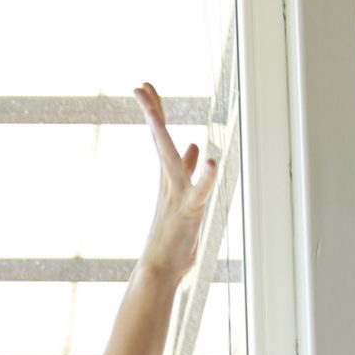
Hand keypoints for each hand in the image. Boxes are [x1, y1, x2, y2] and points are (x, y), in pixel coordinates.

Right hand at [133, 84, 217, 275]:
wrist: (159, 268)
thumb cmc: (171, 237)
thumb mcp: (183, 196)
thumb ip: (188, 169)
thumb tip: (193, 146)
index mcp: (168, 177)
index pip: (161, 137)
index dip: (155, 111)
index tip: (145, 88)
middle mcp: (169, 181)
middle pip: (160, 139)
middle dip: (152, 111)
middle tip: (141, 86)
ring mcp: (177, 195)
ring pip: (168, 158)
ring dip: (161, 134)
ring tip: (153, 112)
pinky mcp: (189, 212)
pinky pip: (200, 192)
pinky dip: (206, 178)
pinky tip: (213, 162)